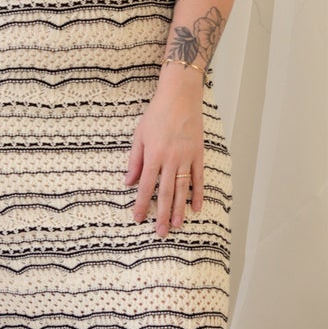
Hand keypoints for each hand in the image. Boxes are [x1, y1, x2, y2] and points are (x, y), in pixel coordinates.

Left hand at [125, 66, 205, 234]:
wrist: (180, 96)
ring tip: (177, 225)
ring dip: (180, 209)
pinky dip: (198, 193)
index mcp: (153, 155)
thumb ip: (135, 160)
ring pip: (183, 188)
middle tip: (161, 232)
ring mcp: (186, 157)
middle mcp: (170, 159)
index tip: (138, 218)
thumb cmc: (157, 114)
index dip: (142, 204)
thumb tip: (129, 181)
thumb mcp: (139, 135)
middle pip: (166, 192)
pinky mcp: (198, 154)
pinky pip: (199, 178)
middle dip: (163, 214)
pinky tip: (196, 208)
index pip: (146, 186)